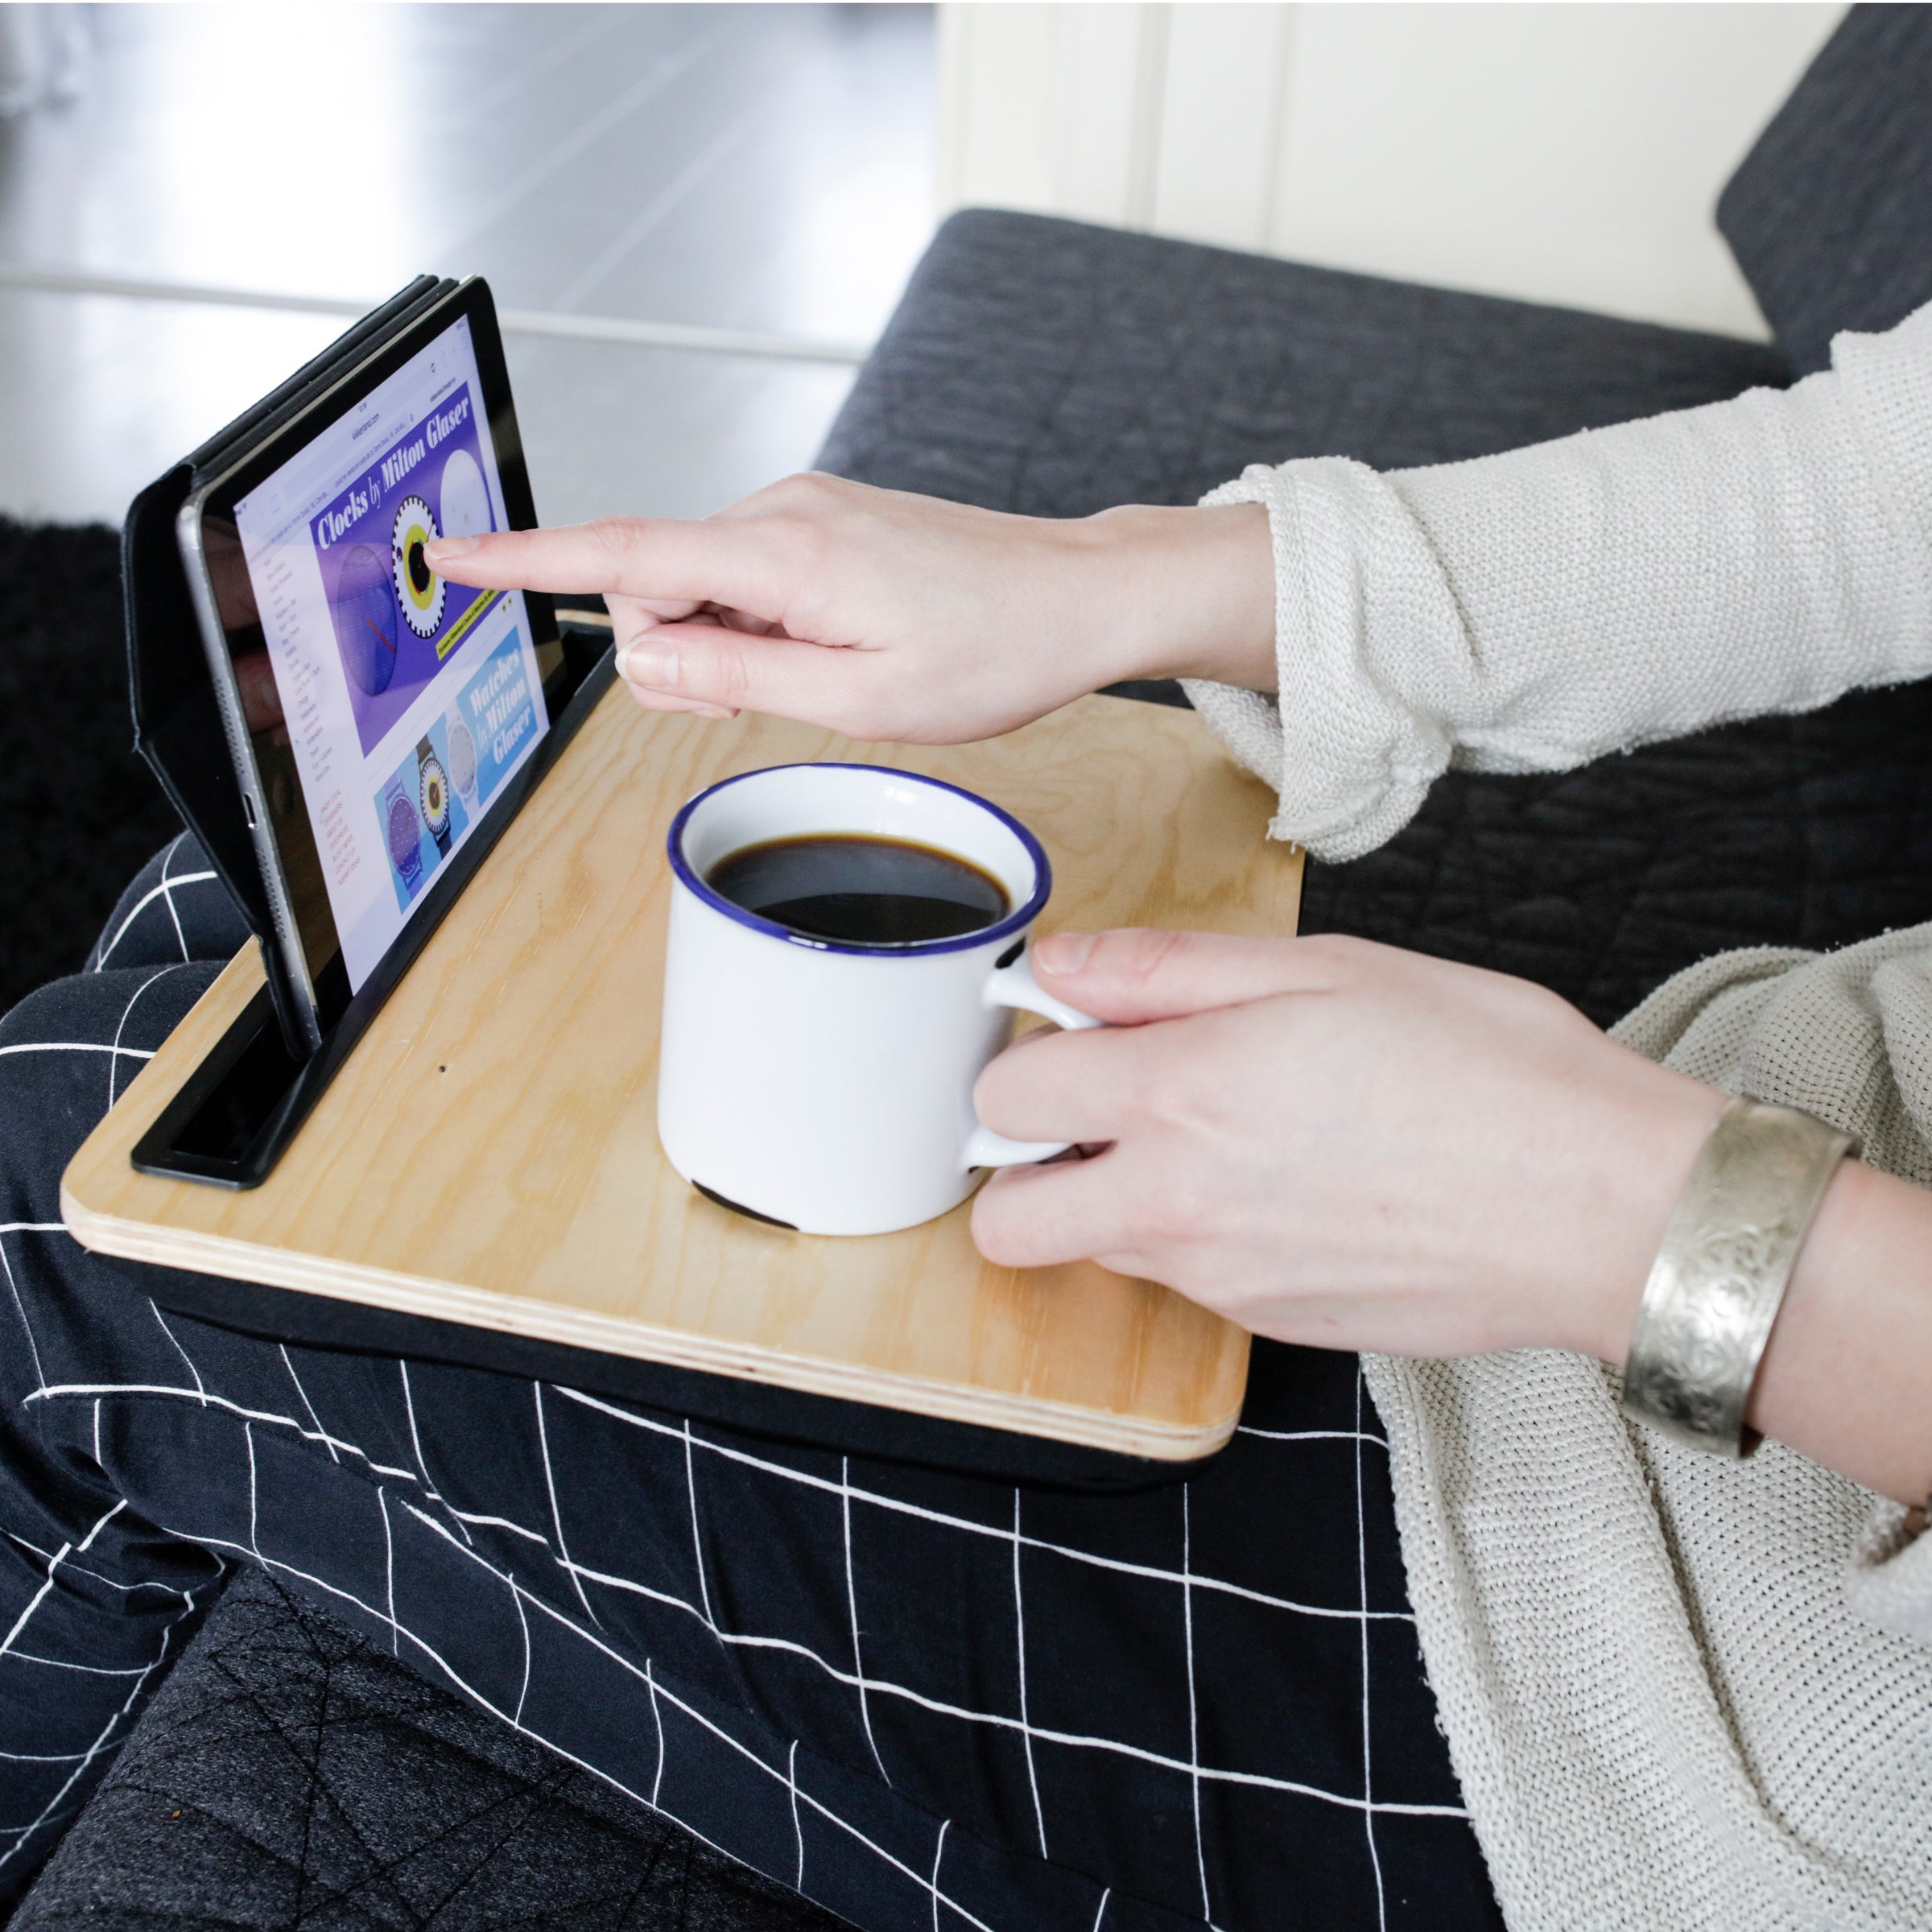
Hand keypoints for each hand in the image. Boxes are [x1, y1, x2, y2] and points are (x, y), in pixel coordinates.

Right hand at [423, 474, 1273, 742]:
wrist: (1075, 598)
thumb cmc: (991, 651)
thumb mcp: (858, 699)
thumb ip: (737, 679)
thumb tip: (643, 658)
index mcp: (782, 553)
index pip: (621, 552)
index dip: (528, 562)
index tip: (454, 560)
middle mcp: (781, 511)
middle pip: (655, 582)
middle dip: (678, 652)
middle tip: (771, 701)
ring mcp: (804, 509)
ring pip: (702, 585)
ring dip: (730, 645)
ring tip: (828, 673)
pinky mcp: (824, 520)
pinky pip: (748, 574)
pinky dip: (760, 624)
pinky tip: (831, 649)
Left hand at [972, 929, 1723, 1361]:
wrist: (1606, 1209)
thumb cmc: (1489, 1067)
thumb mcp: (1327, 968)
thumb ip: (1168, 969)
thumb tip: (1060, 966)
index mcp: (1181, 1094)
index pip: (1003, 1096)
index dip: (1025, 1052)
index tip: (1077, 1030)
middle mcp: (1176, 1204)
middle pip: (1006, 1220)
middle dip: (1026, 1162)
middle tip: (1104, 1106)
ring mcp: (1219, 1280)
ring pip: (1095, 1251)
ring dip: (1115, 1197)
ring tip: (1222, 1135)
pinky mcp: (1269, 1324)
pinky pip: (1186, 1282)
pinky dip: (1199, 1237)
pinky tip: (1288, 1186)